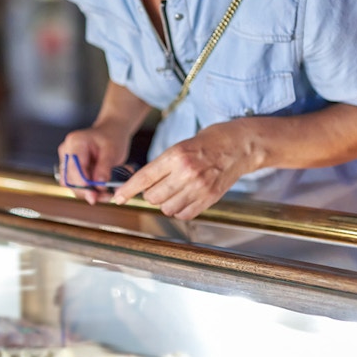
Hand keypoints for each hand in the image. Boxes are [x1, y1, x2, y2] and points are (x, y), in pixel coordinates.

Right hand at [57, 126, 130, 204]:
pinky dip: (87, 190)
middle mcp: (66, 150)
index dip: (83, 184)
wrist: (110, 133)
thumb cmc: (111, 138)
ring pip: (70, 184)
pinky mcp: (69, 168)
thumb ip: (104, 168)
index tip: (96, 194)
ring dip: (87, 193)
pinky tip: (99, 192)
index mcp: (75, 142)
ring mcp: (66, 159)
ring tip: (105, 195)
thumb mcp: (112, 151)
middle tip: (105, 196)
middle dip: (86, 191)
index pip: (74, 168)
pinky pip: (74, 183)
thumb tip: (99, 186)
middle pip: (69, 179)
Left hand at [111, 122, 251, 218]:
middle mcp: (186, 172)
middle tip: (158, 186)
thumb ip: (162, 165)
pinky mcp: (209, 198)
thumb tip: (143, 184)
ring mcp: (199, 187)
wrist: (239, 145)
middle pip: (153, 197)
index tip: (118, 197)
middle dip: (150, 194)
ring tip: (175, 190)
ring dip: (165, 203)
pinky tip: (185, 197)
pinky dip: (180, 210)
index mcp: (176, 155)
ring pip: (167, 208)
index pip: (144, 177)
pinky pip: (184, 214)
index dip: (127, 190)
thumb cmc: (209, 142)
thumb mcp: (180, 146)